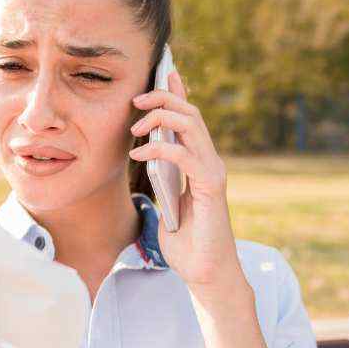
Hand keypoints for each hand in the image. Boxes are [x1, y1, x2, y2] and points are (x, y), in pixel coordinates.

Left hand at [128, 70, 243, 294]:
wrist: (206, 274)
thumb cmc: (187, 244)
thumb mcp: (166, 204)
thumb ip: (161, 180)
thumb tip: (144, 160)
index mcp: (200, 163)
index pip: (190, 118)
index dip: (177, 93)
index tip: (162, 72)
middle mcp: (210, 162)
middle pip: (191, 113)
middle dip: (163, 98)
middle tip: (136, 100)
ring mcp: (213, 172)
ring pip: (191, 125)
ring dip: (160, 118)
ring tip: (136, 127)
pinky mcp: (211, 186)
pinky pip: (185, 154)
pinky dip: (159, 150)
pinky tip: (139, 156)